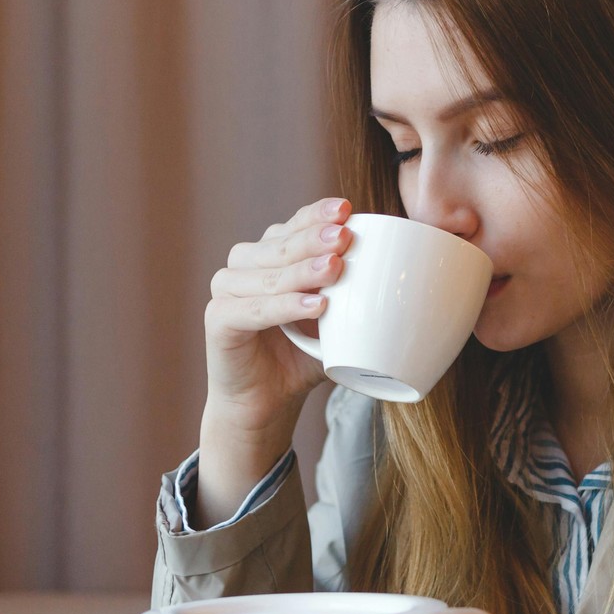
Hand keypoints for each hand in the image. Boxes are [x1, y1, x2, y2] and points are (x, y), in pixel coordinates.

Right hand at [202, 197, 354, 433]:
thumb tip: (395, 270)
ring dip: (303, 271)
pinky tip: (315, 306)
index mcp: (270, 254)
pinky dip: (285, 306)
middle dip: (314, 239)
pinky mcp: (218, 320)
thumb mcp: (334, 319)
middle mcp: (243, 265)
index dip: (318, 215)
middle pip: (280, 245)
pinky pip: (254, 310)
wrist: (266, 402)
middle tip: (344, 237)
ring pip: (268, 274)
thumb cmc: (301, 356)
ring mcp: (226, 290)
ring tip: (335, 269)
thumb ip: (350, 293)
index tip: (348, 210)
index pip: (294, 225)